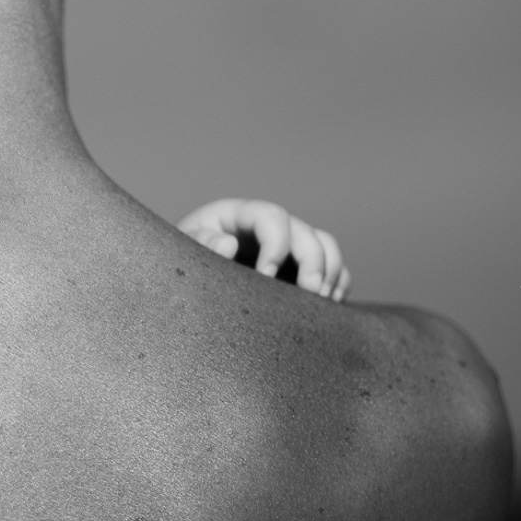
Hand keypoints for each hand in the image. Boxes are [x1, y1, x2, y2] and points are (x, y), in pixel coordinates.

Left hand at [178, 199, 349, 300]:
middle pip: (305, 232)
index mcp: (238, 215)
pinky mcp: (300, 267)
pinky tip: (328, 305)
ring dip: (330, 271)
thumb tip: (228, 244)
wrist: (187, 281)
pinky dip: (337, 283)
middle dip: (313, 261)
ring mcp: (288, 244)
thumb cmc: (183, 260)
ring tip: (321, 301)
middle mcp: (268, 226)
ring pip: (325, 245)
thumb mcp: (184, 250)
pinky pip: (333, 267)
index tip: (267, 276)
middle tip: (309, 293)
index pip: (270, 216)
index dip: (275, 244)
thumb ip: (200, 244)